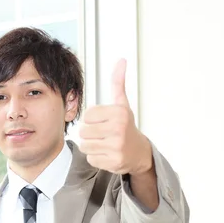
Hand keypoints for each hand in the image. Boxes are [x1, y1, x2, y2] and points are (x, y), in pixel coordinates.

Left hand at [79, 59, 152, 175]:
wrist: (139, 152)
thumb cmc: (126, 126)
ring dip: (92, 146)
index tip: (104, 122)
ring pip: (85, 146)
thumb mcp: (122, 104)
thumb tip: (121, 60)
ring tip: (105, 144)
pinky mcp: (113, 162)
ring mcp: (116, 147)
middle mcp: (119, 129)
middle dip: (90, 134)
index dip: (92, 120)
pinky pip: (91, 158)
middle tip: (103, 134)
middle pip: (84, 131)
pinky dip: (96, 158)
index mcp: (119, 113)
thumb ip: (118, 83)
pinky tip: (107, 154)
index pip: (87, 116)